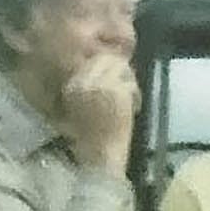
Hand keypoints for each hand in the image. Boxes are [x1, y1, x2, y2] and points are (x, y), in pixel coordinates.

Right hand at [61, 53, 139, 171]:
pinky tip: (134, 106)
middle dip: (119, 69)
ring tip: (130, 97)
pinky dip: (136, 94)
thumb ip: (88, 85)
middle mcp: (85, 81)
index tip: (114, 77)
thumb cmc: (90, 135)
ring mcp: (102, 84)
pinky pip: (131, 83)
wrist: (100, 152)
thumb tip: (105, 66)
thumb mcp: (80, 106)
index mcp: (73, 84)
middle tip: (126, 85)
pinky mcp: (118, 92)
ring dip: (129, 81)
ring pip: (122, 67)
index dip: (106, 65)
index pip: (92, 59)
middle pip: (107, 58)